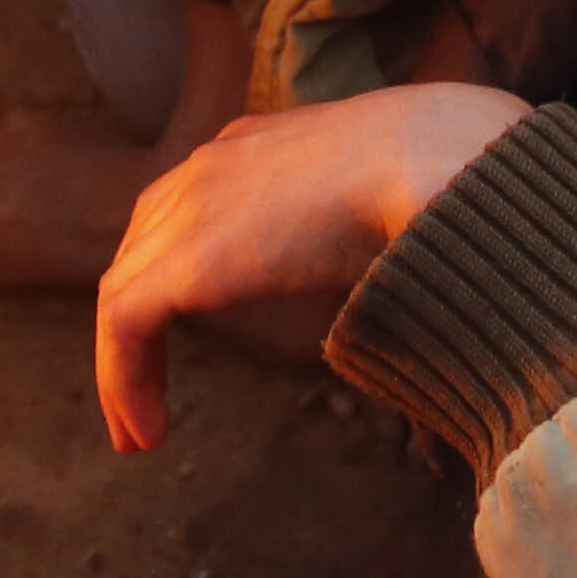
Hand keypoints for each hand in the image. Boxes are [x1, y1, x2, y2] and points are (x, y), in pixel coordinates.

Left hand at [92, 82, 530, 449]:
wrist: (445, 161)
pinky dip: (123, 381)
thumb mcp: (404, 198)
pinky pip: (126, 326)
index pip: (193, 200)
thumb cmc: (453, 180)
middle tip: (147, 382)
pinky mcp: (184, 262)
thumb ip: (383, 229)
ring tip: (139, 431)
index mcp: (262, 142)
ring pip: (128, 290)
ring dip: (126, 367)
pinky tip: (146, 434)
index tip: (188, 318)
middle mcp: (214, 164)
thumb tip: (413, 279)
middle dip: (141, 312)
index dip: (180, 265)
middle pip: (146, 242)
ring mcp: (192, 207)